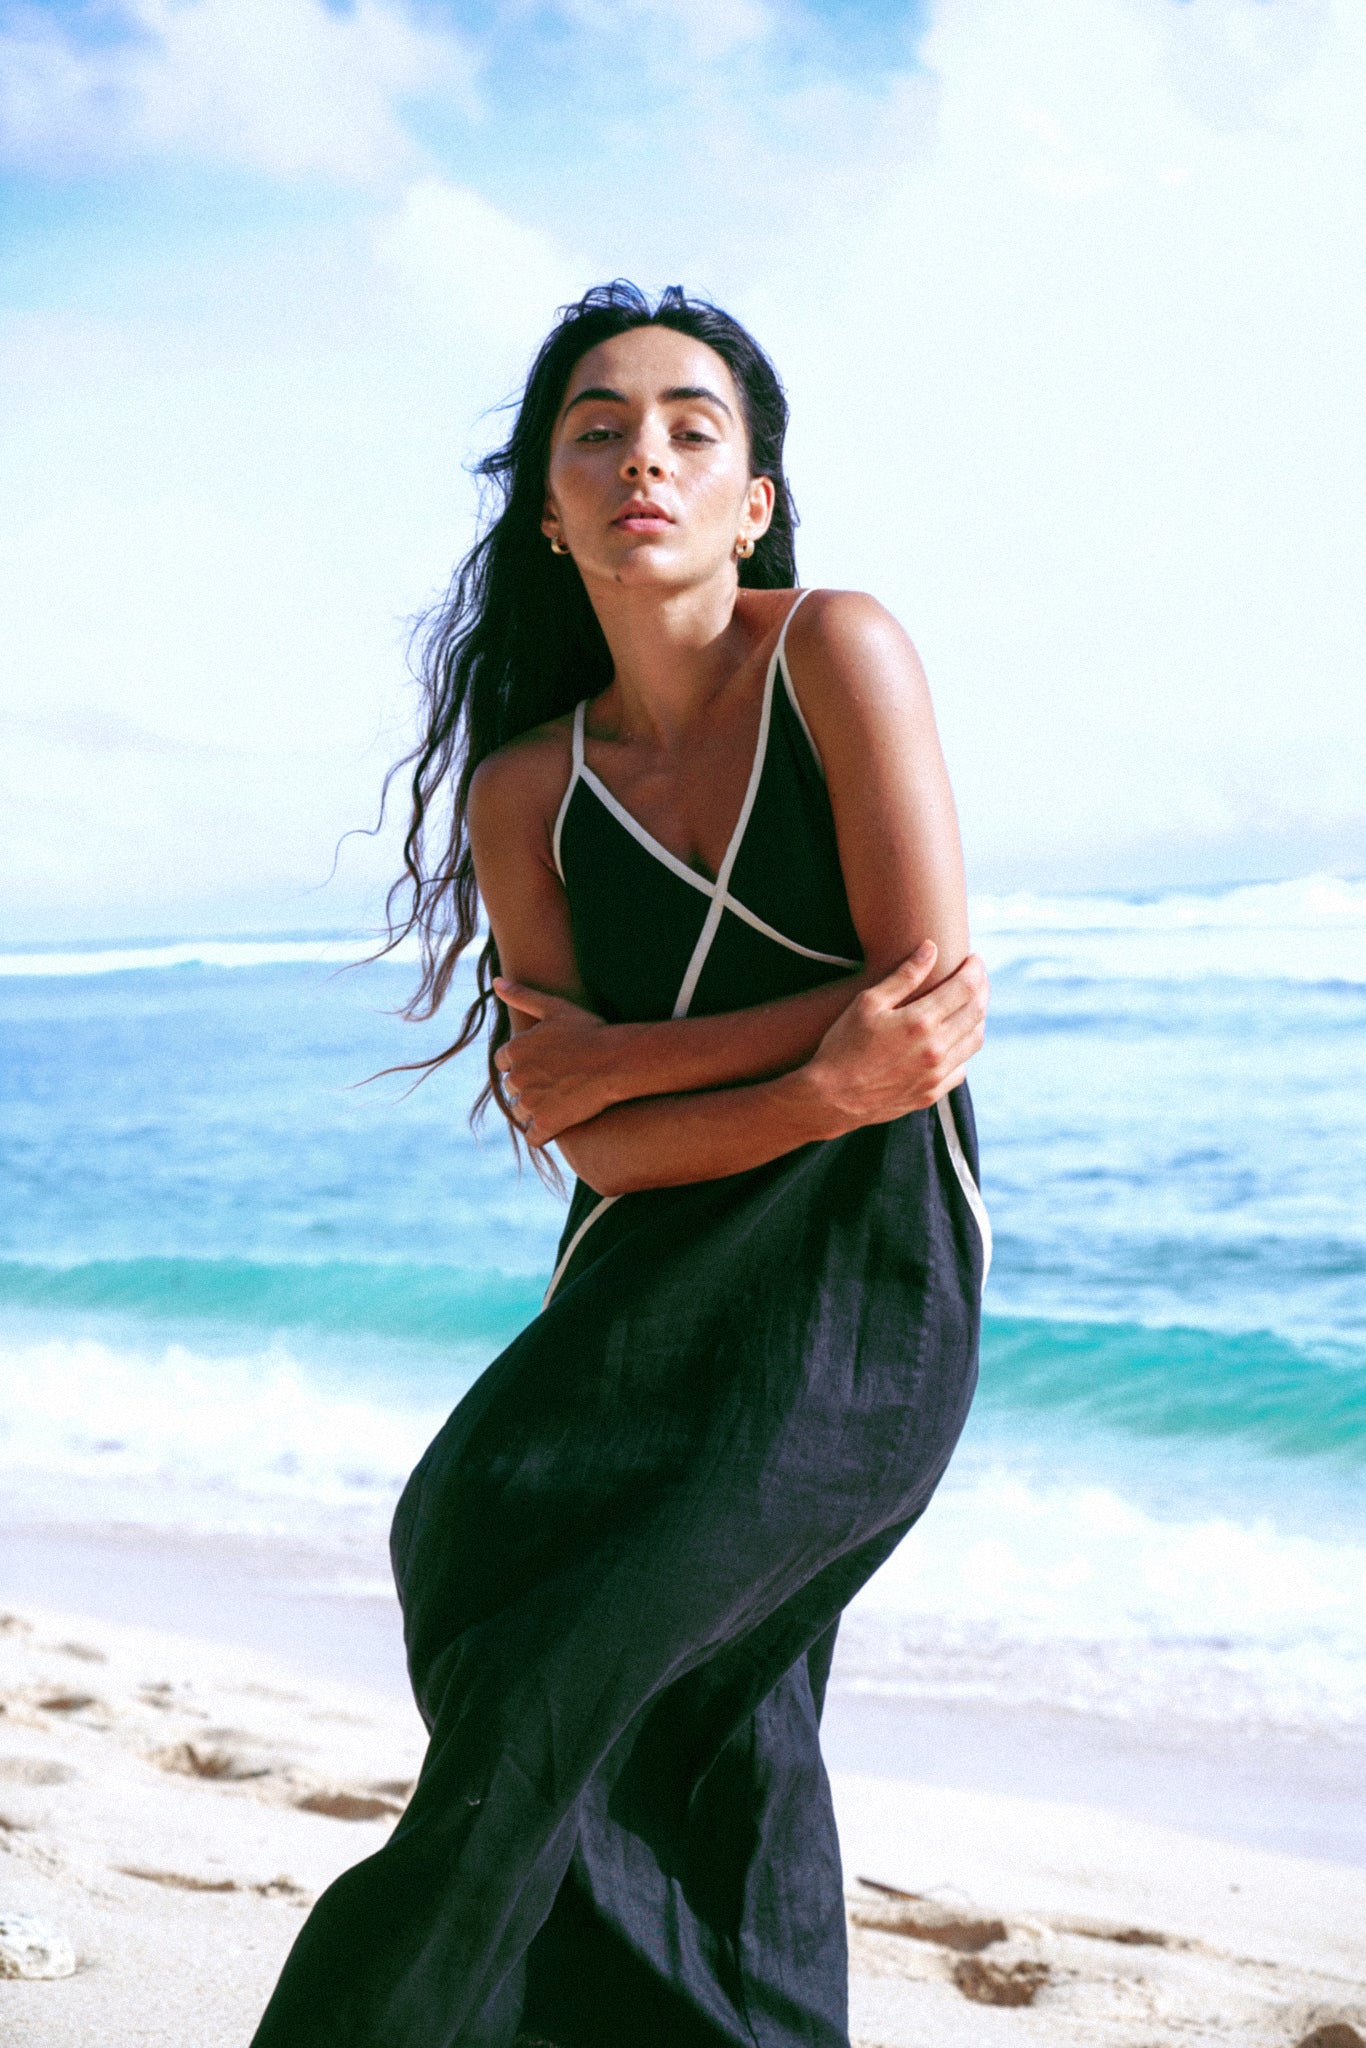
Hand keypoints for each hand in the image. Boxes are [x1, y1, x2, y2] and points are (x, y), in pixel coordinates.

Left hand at [493, 979, 614, 1143]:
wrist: (618, 1061)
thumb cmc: (589, 1031)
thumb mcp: (554, 1007)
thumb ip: (522, 995)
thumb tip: (496, 981)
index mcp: (514, 1050)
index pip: (504, 1064)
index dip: (524, 1065)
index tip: (546, 1064)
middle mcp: (517, 1078)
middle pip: (513, 1089)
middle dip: (530, 1087)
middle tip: (558, 1082)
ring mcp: (531, 1102)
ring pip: (521, 1113)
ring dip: (536, 1110)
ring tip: (562, 1100)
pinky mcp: (547, 1124)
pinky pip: (533, 1136)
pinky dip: (542, 1133)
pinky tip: (560, 1123)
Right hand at [804, 943, 987, 1131]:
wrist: (831, 1099)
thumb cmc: (843, 1045)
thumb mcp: (868, 1003)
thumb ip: (904, 975)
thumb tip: (931, 948)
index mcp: (920, 1022)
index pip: (965, 988)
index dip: (974, 969)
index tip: (975, 959)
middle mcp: (935, 1049)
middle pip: (977, 1012)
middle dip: (982, 988)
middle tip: (977, 976)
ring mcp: (936, 1074)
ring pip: (975, 1041)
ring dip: (978, 1018)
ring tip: (971, 1004)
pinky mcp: (931, 1093)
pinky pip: (961, 1068)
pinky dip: (964, 1049)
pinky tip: (954, 1040)